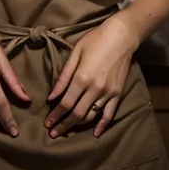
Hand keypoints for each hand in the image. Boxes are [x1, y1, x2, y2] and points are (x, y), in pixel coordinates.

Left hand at [44, 15, 136, 137]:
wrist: (121, 36)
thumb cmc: (95, 40)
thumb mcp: (75, 53)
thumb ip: (63, 76)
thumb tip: (51, 96)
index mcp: (82, 77)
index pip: (65, 103)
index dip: (55, 116)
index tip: (47, 123)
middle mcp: (95, 89)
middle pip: (76, 114)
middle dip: (63, 125)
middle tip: (53, 133)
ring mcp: (108, 93)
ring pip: (91, 116)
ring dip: (78, 126)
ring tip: (67, 130)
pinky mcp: (118, 93)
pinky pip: (109, 114)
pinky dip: (102, 125)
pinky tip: (95, 133)